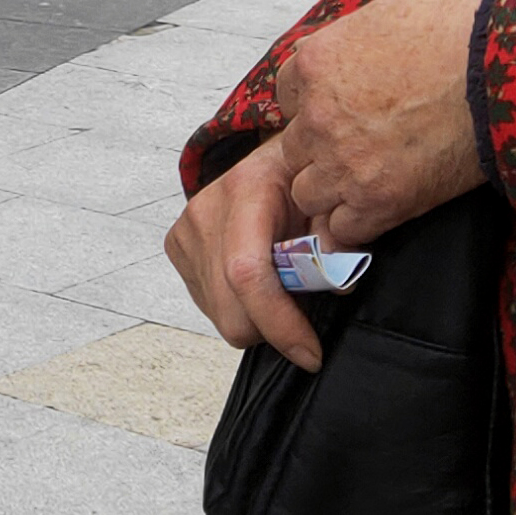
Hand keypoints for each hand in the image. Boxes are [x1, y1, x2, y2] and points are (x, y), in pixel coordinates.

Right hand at [167, 137, 323, 368]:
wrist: (270, 161)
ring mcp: (186, 231)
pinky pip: (209, 306)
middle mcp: (206, 211)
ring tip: (279, 285)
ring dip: (255, 316)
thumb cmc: (302, 182)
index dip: (280, 324)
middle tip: (302, 308)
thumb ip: (336, 241)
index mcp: (248, 191)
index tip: (311, 353)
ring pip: (220, 316)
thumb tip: (338, 284)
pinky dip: (238, 306)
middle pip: (230, 310)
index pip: (248, 273)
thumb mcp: (330, 202)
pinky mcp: (176, 247)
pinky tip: (256, 281)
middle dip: (272, 327)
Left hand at [270, 0, 490, 246]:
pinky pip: (343, 228)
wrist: (503, 71)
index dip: (313, 106)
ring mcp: (344, 162)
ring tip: (369, 182)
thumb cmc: (458, 29)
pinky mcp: (379, 201)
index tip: (341, 112)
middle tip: (360, 148)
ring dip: (332, 190)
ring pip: (308, 192)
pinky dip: (357, 223)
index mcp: (316, 64)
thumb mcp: (390, 10)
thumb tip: (357, 50)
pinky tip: (382, 208)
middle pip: (294, 148)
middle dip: (321, 150)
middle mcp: (319, 115)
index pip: (286, 96)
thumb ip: (355, 38)